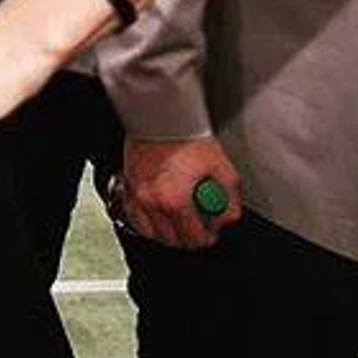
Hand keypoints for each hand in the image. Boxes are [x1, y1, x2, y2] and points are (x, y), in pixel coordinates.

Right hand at [118, 136, 243, 249]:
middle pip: (172, 240)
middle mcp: (152, 202)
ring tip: (179, 219)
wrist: (161, 117)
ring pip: (151, 233)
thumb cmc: (188, 138)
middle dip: (189, 237)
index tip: (212, 230)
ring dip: (167, 232)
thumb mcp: (225, 171)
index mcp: (175, 201)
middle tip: (199, 224)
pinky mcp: (127, 186)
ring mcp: (136, 195)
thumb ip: (230, 202)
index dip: (209, 237)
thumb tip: (225, 219)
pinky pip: (135, 217)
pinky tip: (158, 213)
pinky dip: (147, 221)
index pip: (195, 239)